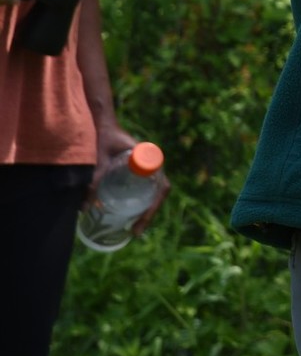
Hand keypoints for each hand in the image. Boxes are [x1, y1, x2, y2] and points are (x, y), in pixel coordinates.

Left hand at [90, 121, 169, 237]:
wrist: (102, 124)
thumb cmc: (103, 137)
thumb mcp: (99, 160)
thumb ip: (93, 181)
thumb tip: (84, 209)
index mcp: (150, 160)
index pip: (161, 187)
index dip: (153, 206)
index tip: (139, 222)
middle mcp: (151, 165)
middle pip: (158, 193)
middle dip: (150, 214)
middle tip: (135, 232)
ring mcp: (145, 169)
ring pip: (153, 192)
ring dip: (146, 210)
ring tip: (132, 228)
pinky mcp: (136, 171)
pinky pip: (144, 189)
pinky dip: (139, 203)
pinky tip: (127, 214)